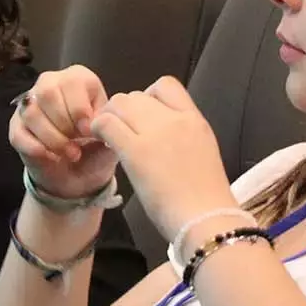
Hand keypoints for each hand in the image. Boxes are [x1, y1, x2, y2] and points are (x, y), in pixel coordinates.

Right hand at [9, 66, 119, 198]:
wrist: (78, 175)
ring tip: (70, 153)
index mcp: (78, 78)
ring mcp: (29, 103)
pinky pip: (20, 134)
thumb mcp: (108, 135)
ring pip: (32, 113)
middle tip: (78, 144)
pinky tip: (51, 156)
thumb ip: (105, 125)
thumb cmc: (96, 147)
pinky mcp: (16, 126)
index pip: (71, 83)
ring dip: (53, 139)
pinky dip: (37, 149)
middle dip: (64, 125)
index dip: (79, 110)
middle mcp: (51, 83)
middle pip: (48, 93)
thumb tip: (94, 123)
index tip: (88, 133)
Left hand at [90, 77, 235, 238]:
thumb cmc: (205, 199)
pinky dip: (98, 129)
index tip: (143, 118)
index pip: (166, 85)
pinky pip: (107, 124)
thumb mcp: (202, 153)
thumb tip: (159, 135)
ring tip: (108, 137)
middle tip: (119, 130)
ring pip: (120, 103)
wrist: (207, 220)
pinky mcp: (136, 151)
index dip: (148, 97)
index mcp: (195, 120)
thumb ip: (183, 136)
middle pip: (137, 95)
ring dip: (109, 117)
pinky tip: (101, 142)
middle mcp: (176, 119)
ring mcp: (156, 133)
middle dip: (123, 110)